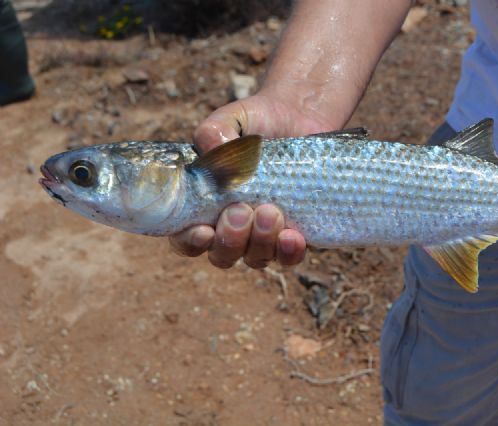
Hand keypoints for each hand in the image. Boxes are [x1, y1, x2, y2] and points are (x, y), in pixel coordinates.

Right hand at [169, 92, 331, 268]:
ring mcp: (262, 235)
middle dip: (230, 238)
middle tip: (241, 210)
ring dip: (260, 241)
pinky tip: (292, 236)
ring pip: (254, 258)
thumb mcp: (230, 119)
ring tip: (270, 210)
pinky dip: (288, 252)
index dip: (190, 242)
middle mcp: (230, 227)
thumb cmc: (257, 121)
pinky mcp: (293, 234)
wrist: (301, 116)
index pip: (186, 238)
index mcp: (203, 205)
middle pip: (221, 254)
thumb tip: (213, 154)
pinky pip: (288, 257)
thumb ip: (212, 133)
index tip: (203, 230)